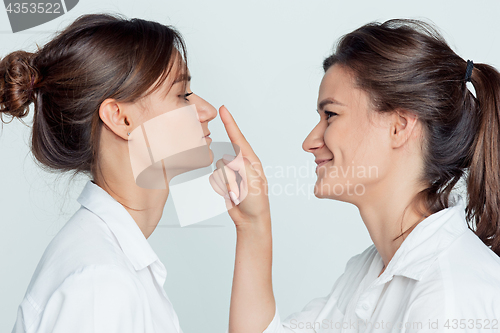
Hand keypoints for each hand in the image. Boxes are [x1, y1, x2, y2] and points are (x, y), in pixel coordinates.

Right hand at [209, 106, 269, 226]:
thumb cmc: (257, 202)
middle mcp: (241, 164)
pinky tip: (231, 195)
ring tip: (237, 193)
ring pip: (217, 169)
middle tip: (239, 190)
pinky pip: (215, 179)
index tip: (223, 109)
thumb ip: (240, 166)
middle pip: (224, 158)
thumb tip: (226, 159)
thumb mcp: (253, 182)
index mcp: (252, 160)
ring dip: (225, 183)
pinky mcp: (224, 181)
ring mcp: (232, 173)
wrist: (250, 220)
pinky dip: (221, 188)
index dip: (230, 122)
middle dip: (228, 175)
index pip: (238, 138)